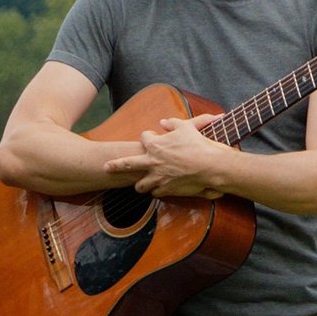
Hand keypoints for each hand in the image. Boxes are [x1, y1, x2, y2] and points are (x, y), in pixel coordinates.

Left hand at [104, 113, 228, 197]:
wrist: (210, 166)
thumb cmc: (198, 145)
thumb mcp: (185, 127)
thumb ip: (172, 123)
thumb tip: (163, 122)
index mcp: (154, 145)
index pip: (143, 138)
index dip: (148, 136)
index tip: (151, 137)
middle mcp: (152, 162)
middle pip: (126, 164)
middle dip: (115, 166)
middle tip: (106, 167)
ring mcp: (158, 177)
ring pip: (140, 185)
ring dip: (140, 183)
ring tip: (140, 183)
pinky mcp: (166, 189)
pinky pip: (156, 192)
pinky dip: (157, 190)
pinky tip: (159, 189)